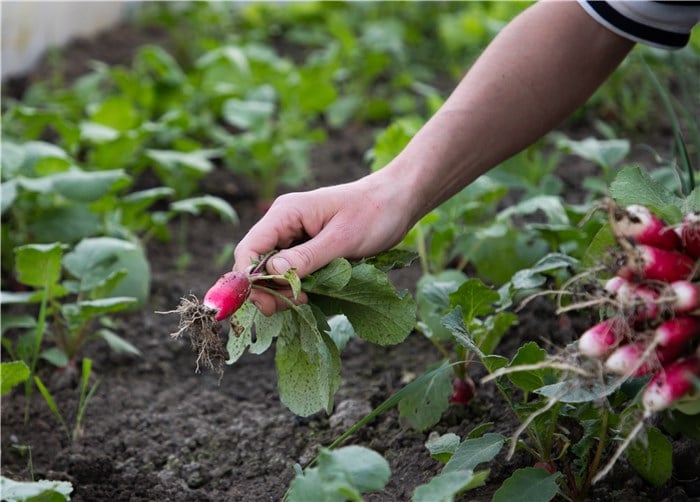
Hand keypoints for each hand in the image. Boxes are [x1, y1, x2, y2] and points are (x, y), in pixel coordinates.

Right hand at [233, 172, 416, 314]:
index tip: (265, 303)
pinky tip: (313, 294)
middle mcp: (285, 224)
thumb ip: (307, 256)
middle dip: (269, 289)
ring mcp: (296, 237)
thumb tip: (272, 271)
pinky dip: (299, 287)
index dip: (249, 278)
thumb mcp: (342, 238)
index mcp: (287, 213)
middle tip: (293, 305)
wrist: (398, 202)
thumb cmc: (374, 212)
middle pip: (259, 263)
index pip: (251, 247)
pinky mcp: (309, 249)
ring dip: (286, 290)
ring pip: (275, 272)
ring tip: (307, 299)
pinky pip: (293, 273)